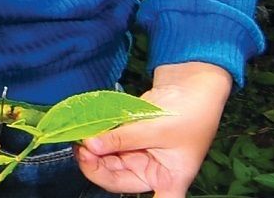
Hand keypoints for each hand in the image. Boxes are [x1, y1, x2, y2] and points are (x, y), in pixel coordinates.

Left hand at [77, 61, 229, 195]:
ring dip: (92, 152)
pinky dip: (96, 139)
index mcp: (170, 180)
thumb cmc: (191, 113)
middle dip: (96, 167)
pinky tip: (86, 131)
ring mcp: (138, 155)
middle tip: (83, 149)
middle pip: (116, 180)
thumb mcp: (157, 128)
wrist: (192, 85)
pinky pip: (107, 144)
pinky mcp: (128, 140)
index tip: (114, 188)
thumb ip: (123, 138)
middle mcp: (152, 172)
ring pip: (107, 162)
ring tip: (81, 137)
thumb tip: (91, 145)